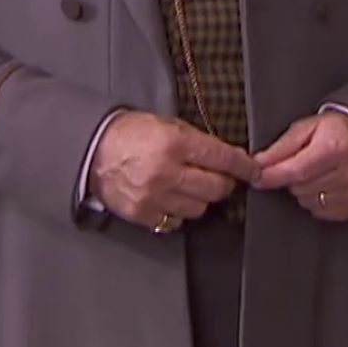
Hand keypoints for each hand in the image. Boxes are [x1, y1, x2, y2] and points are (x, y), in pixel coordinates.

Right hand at [89, 111, 259, 229]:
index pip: (221, 158)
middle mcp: (166, 172)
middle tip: (219, 177)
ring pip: (199, 208)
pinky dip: (179, 212)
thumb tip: (227, 157)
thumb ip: (198, 141)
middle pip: (215, 188)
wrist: (93, 151)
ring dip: (201, 198)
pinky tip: (172, 198)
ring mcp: (154, 196)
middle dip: (223, 182)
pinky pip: (176, 221)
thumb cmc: (131, 134)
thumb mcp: (167, 125)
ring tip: (189, 186)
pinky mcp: (143, 214)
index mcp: (174, 143)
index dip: (243, 166)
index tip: (254, 171)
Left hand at [252, 111, 347, 220]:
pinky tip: (326, 185)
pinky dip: (317, 201)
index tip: (258, 177)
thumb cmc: (339, 132)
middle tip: (301, 164)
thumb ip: (282, 146)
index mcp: (336, 147)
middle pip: (300, 188)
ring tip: (316, 173)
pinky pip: (321, 212)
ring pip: (308, 202)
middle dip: (292, 179)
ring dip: (304, 191)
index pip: (297, 170)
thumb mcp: (309, 128)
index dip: (273, 176)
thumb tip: (258, 163)